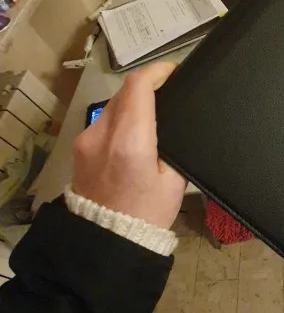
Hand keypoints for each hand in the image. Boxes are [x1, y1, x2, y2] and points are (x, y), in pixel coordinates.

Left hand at [72, 62, 185, 229]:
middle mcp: (102, 134)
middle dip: (148, 86)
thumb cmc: (147, 214)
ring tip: (153, 114)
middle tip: (169, 92)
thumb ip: (173, 143)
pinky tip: (134, 133)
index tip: (173, 71)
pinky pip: (103, 121)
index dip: (157, 70)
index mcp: (130, 141)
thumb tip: (175, 120)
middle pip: (125, 91)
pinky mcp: (79, 148)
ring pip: (112, 104)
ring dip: (133, 102)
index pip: (138, 86)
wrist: (106, 241)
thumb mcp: (175, 179)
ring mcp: (86, 140)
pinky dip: (120, 118)